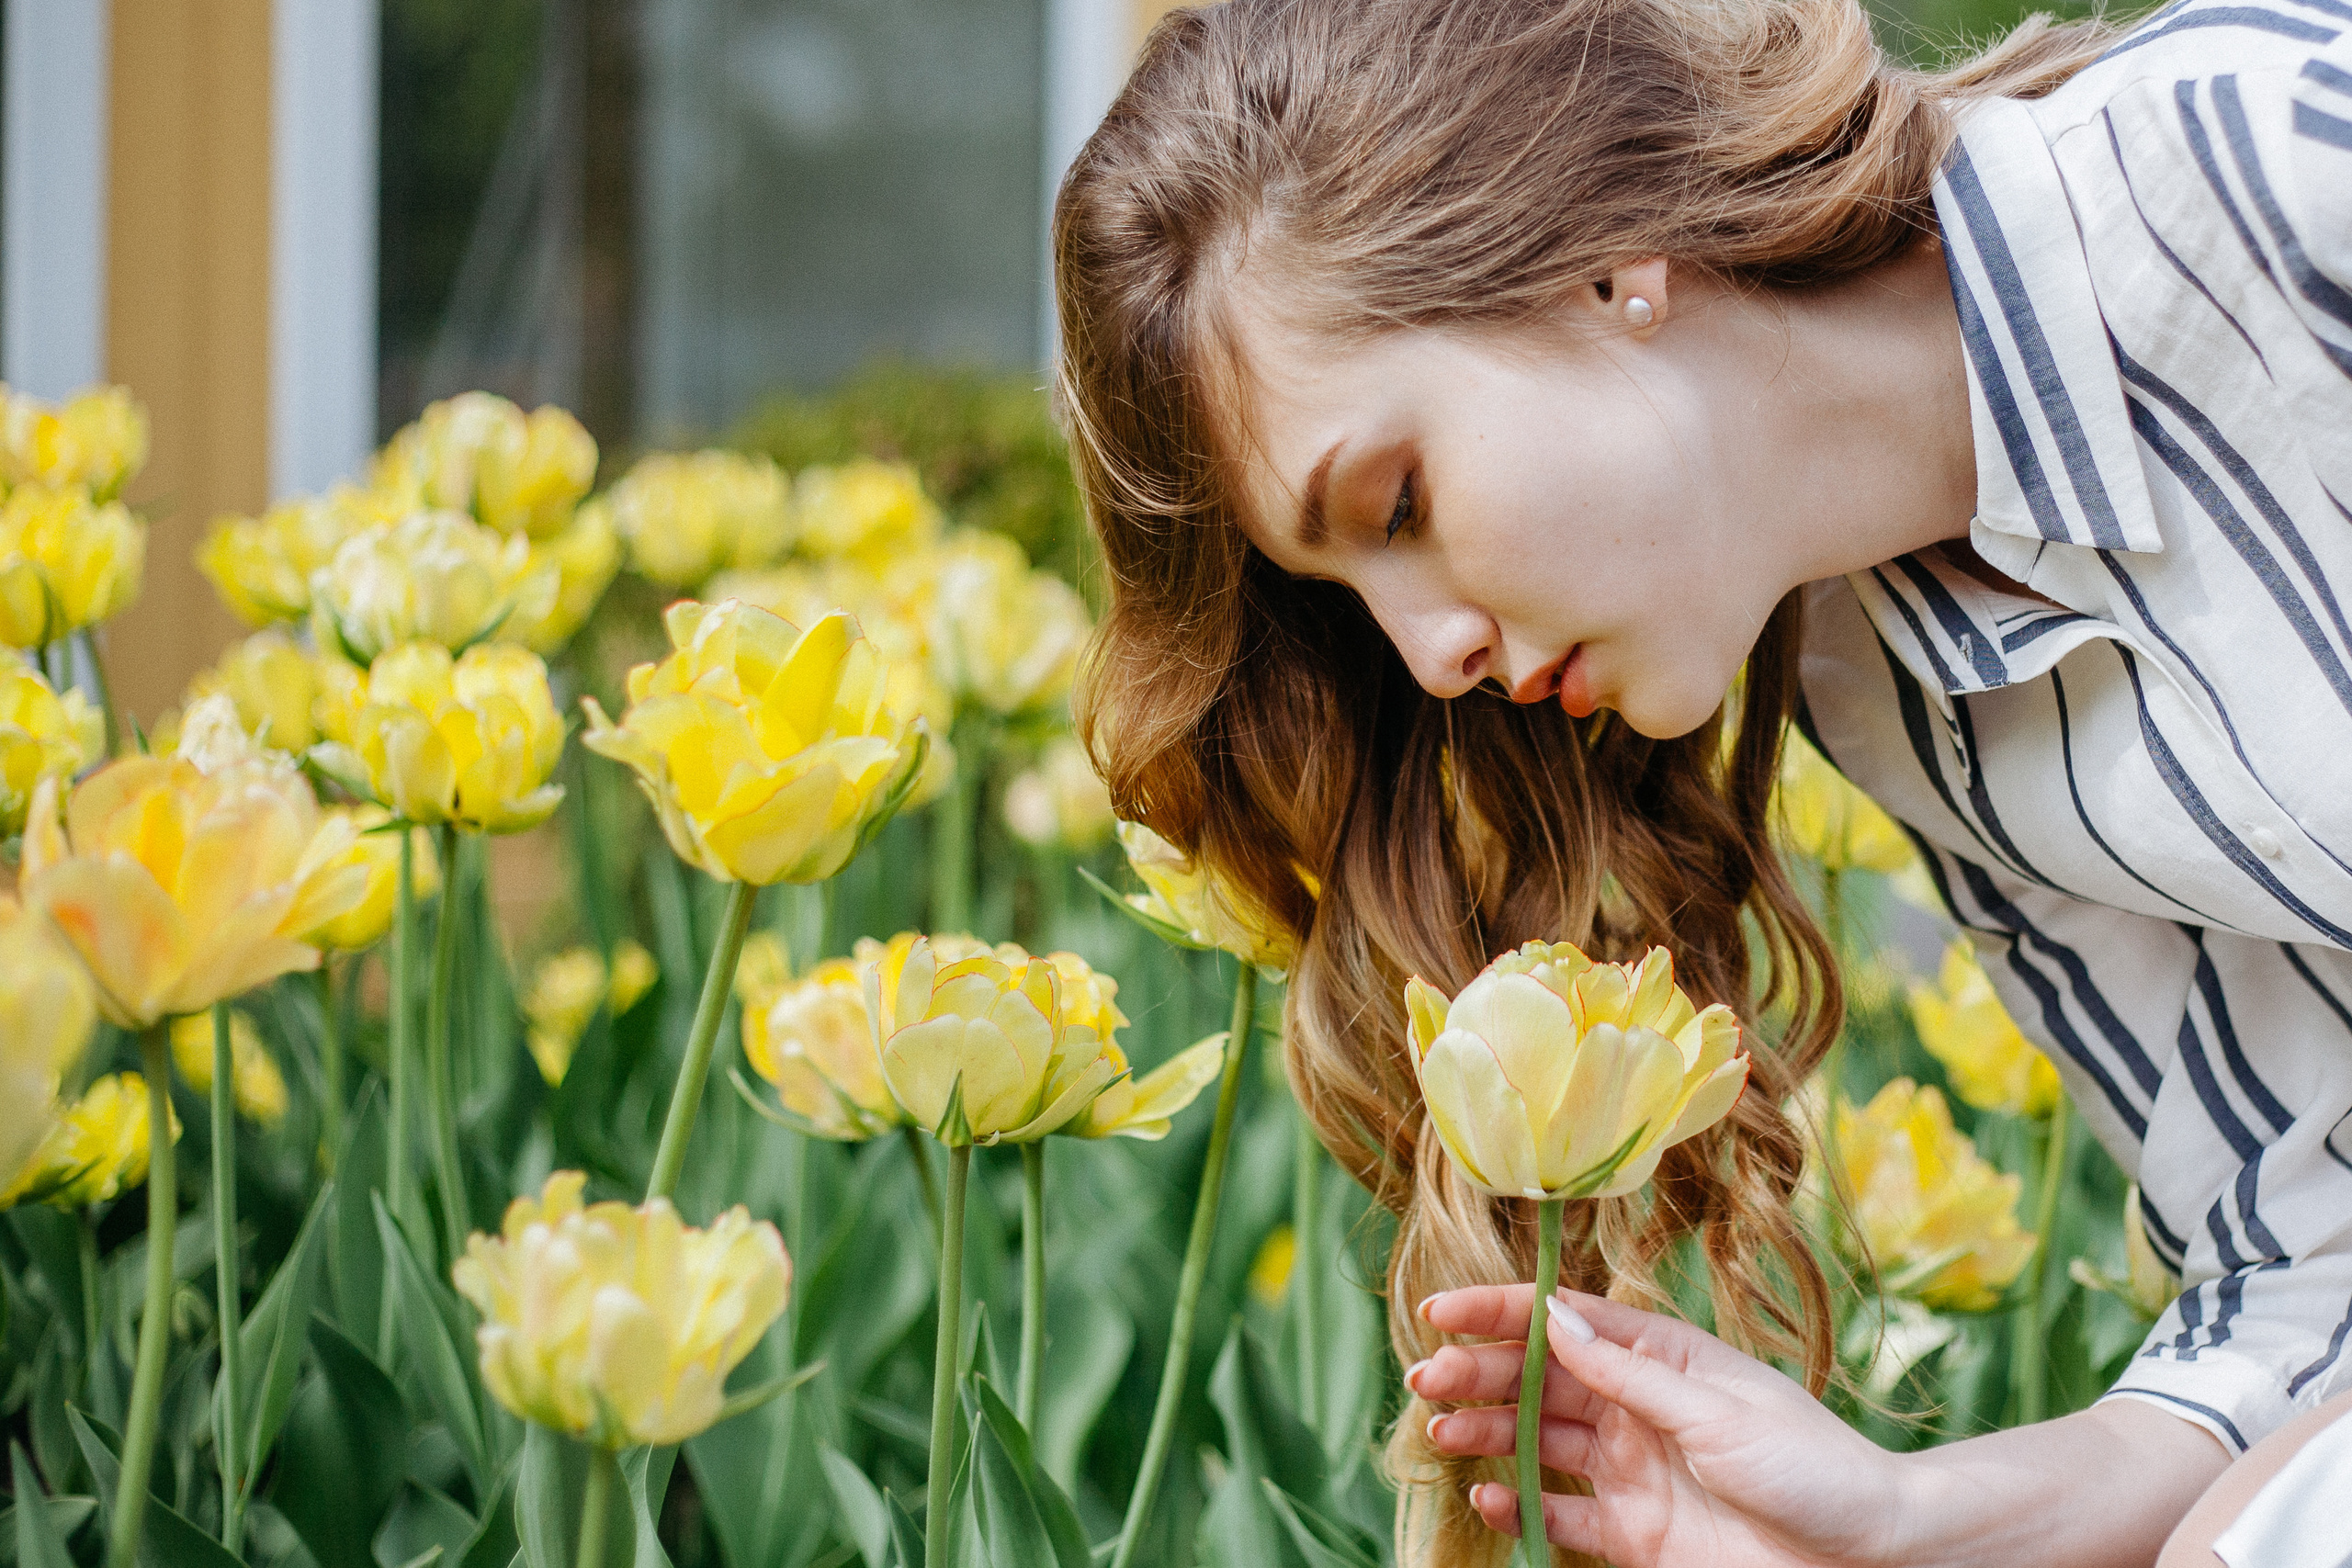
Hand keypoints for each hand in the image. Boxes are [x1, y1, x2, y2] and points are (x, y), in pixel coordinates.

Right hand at [1410, 1285, 1904, 1567]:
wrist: (1866, 1555)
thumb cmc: (1809, 1465)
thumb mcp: (1714, 1409)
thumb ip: (1628, 1371)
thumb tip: (1554, 1315)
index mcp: (1660, 1357)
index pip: (1565, 1321)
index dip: (1500, 1312)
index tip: (1441, 1313)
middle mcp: (1637, 1407)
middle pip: (1538, 1380)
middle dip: (1478, 1373)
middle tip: (1427, 1378)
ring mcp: (1632, 1470)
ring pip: (1538, 1442)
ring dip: (1487, 1433)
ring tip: (1441, 1431)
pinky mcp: (1634, 1533)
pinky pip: (1561, 1512)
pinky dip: (1521, 1503)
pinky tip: (1491, 1493)